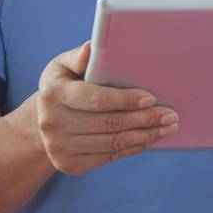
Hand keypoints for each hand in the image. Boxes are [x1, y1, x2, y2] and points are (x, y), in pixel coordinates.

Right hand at [36, 42, 178, 174]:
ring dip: (145, 136)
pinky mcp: (70, 164)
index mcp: (53, 93)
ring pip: (113, 143)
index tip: (150, 97)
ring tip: (167, 127)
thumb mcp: (62, 66)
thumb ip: (78, 56)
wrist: (41, 121)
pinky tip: (149, 138)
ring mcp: (60, 147)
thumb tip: (91, 48)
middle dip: (145, 119)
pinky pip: (109, 157)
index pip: (96, 99)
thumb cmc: (61, 86)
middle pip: (109, 123)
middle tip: (171, 115)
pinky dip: (133, 148)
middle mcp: (53, 122)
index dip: (126, 100)